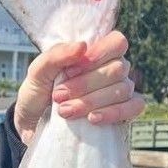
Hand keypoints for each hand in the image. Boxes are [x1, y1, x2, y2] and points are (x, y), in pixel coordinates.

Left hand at [13, 30, 143, 144]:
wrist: (33, 124)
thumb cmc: (39, 93)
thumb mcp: (38, 72)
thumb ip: (56, 55)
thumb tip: (82, 46)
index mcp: (96, 53)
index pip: (117, 42)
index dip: (98, 55)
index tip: (70, 71)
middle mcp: (113, 70)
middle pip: (117, 69)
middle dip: (85, 84)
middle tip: (58, 96)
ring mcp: (120, 91)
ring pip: (122, 89)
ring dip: (91, 101)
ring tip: (64, 111)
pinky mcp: (123, 113)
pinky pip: (134, 107)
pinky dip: (114, 112)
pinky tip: (92, 119)